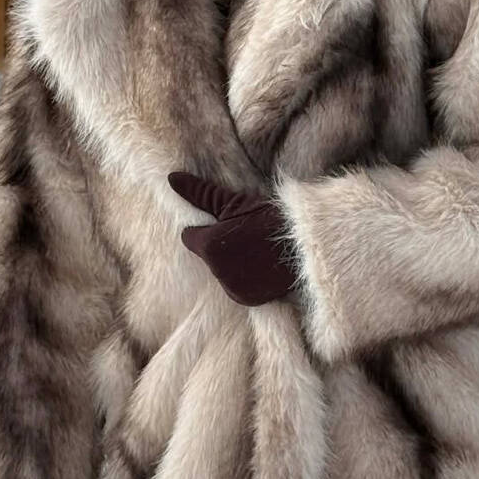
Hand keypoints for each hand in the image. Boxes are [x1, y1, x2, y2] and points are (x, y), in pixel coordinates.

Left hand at [168, 170, 299, 307]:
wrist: (306, 243)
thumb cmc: (269, 218)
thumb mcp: (234, 202)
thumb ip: (200, 193)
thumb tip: (172, 178)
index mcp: (209, 246)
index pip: (190, 238)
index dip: (204, 228)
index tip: (224, 223)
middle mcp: (217, 270)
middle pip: (206, 255)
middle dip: (219, 245)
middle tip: (244, 234)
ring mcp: (232, 287)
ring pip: (220, 271)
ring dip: (231, 262)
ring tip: (255, 249)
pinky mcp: (247, 300)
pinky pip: (235, 287)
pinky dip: (243, 278)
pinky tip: (259, 265)